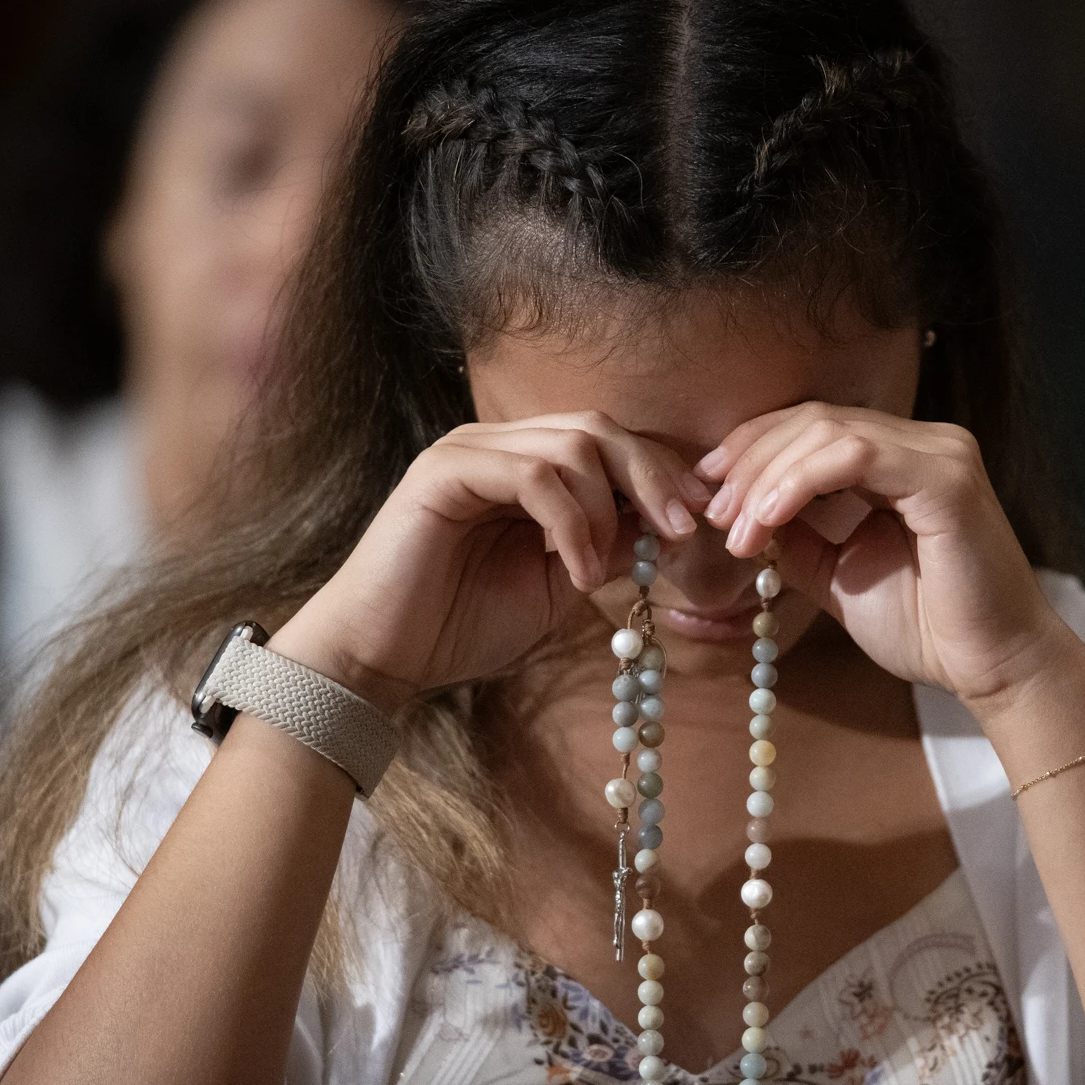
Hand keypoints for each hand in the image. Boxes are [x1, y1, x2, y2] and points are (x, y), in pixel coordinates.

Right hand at [277, 413, 708, 708]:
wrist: (381, 657)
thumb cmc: (460, 625)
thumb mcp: (557, 585)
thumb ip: (603, 547)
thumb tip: (664, 526)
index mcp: (525, 465)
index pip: (609, 442)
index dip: (662, 474)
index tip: (703, 520)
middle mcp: (498, 444)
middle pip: (600, 427)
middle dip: (653, 476)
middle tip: (685, 531)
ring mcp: (469, 451)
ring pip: (572, 444)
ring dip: (607, 509)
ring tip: (602, 572)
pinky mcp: (444, 472)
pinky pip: (532, 474)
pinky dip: (570, 522)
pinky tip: (577, 571)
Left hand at [697, 405, 1080, 706]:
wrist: (990, 668)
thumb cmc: (926, 628)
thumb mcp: (837, 574)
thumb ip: (796, 537)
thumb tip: (740, 513)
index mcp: (900, 458)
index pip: (812, 426)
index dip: (751, 449)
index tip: (707, 491)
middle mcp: (923, 442)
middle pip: (813, 419)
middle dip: (749, 462)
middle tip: (714, 514)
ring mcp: (939, 452)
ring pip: (827, 431)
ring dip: (766, 477)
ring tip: (736, 528)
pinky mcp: (946, 477)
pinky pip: (855, 456)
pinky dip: (799, 482)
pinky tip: (768, 519)